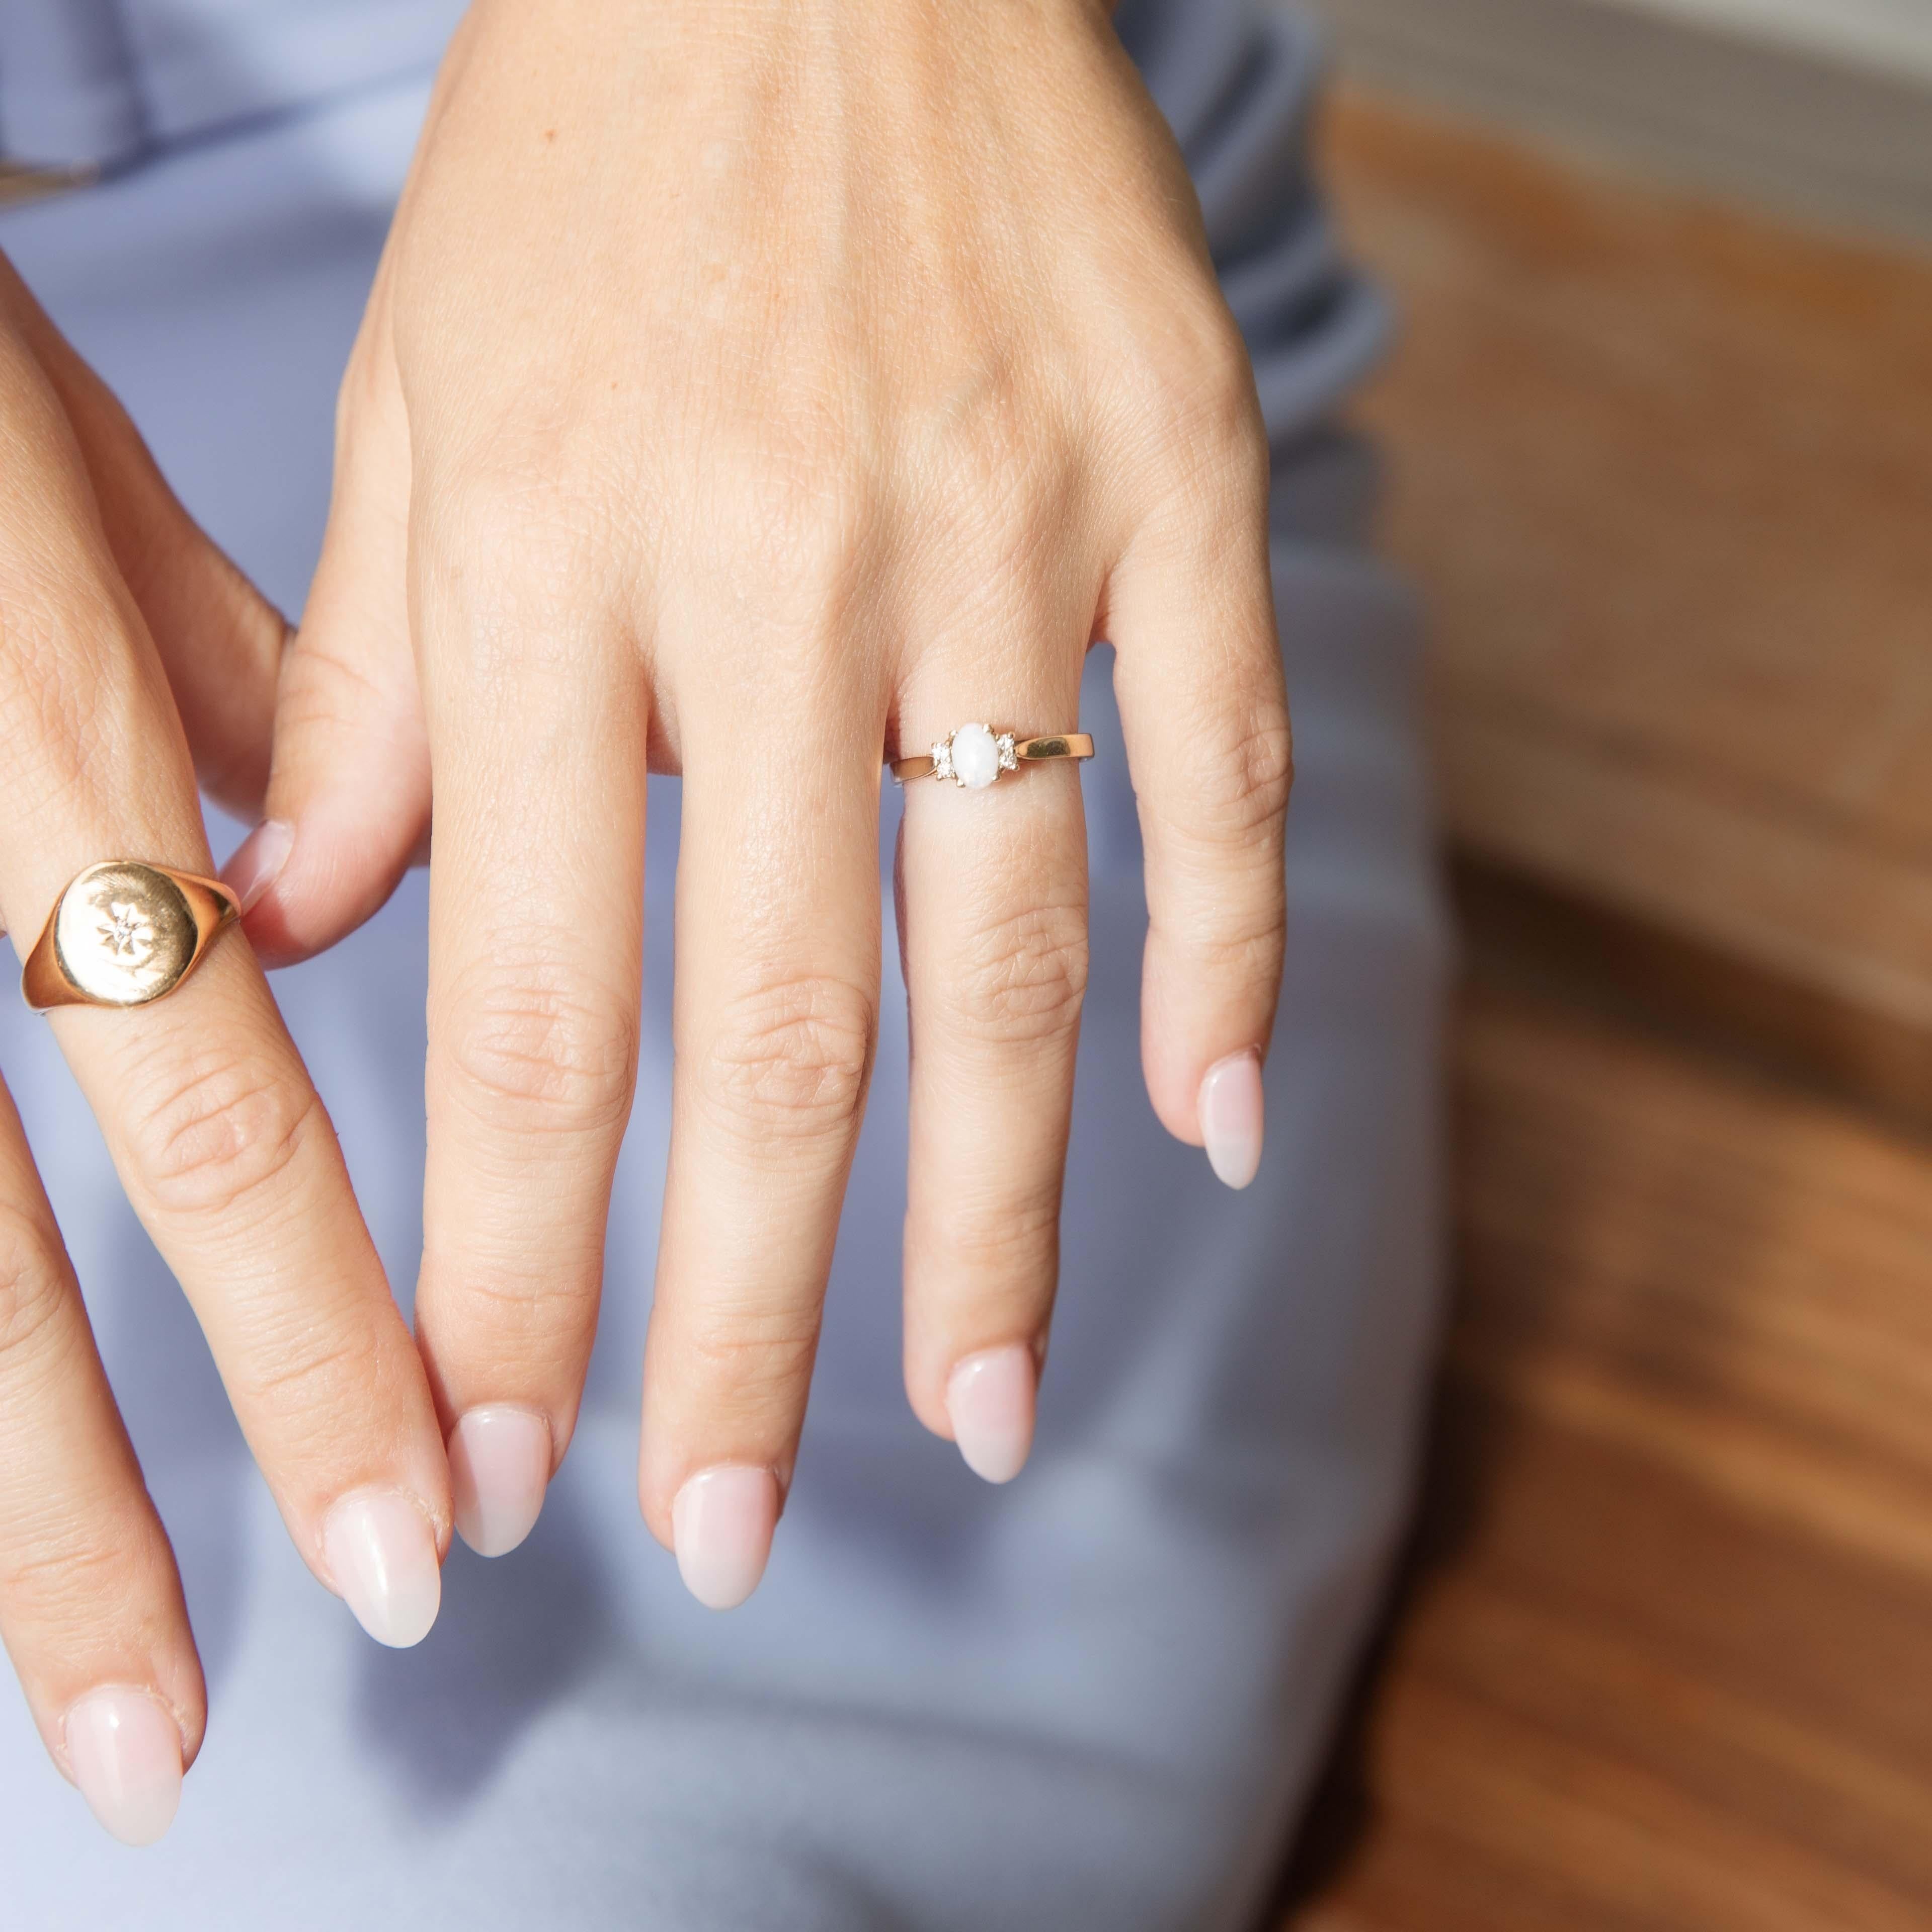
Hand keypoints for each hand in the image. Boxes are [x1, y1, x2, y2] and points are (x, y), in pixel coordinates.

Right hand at [0, 258, 451, 1842]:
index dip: (313, 1344)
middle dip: (106, 1520)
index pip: (213, 1118)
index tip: (406, 1520)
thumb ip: (223, 702)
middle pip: (1, 1261)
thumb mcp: (91, 507)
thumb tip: (310, 886)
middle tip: (206, 1723)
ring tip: (80, 1710)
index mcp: (32, 757)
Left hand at [238, 0, 1285, 1602]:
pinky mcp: (1179, 477)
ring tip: (977, 1414)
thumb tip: (299, 933)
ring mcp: (1013, 528)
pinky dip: (1231, 963)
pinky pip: (1225, 764)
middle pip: (782, 1029)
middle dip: (746, 1320)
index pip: (535, 995)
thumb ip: (370, 686)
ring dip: (997, 1218)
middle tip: (726, 1532)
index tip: (505, 1452)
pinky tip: (1213, 1136)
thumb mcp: (415, 397)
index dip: (515, 1260)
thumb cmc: (589, 161)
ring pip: (1014, 945)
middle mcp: (788, 568)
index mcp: (558, 552)